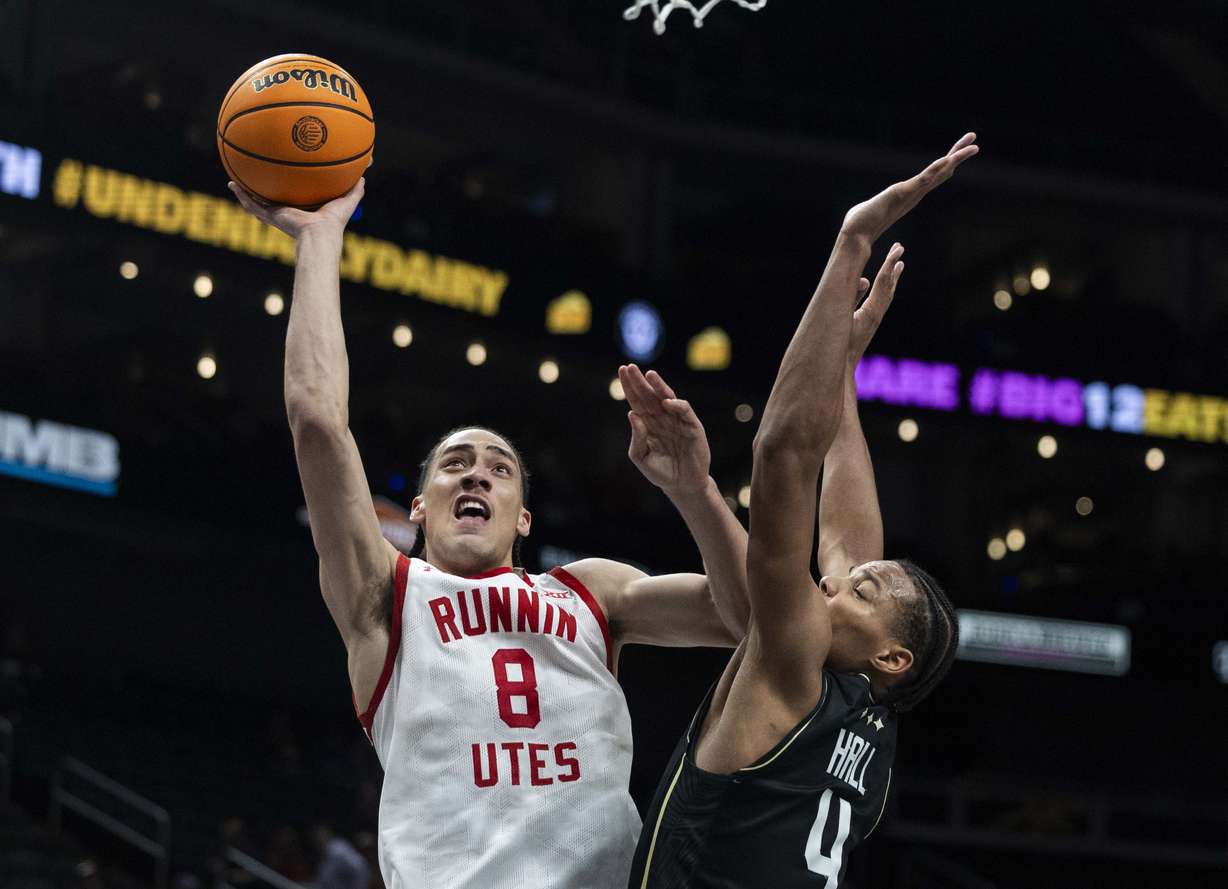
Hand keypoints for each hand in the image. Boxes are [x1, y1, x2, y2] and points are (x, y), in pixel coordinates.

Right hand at [228, 176, 365, 239]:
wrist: (320, 234)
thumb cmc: (335, 222)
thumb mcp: (347, 200)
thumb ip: (355, 189)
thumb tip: (364, 175)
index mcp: (303, 211)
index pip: (293, 200)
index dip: (288, 191)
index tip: (283, 181)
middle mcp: (288, 213)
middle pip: (272, 201)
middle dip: (263, 191)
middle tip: (255, 179)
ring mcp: (277, 215)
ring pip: (256, 203)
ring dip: (245, 193)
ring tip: (234, 182)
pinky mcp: (271, 217)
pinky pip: (252, 205)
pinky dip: (241, 196)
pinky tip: (232, 185)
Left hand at [620, 364, 711, 498]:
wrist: (682, 485)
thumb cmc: (661, 471)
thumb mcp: (641, 457)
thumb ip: (637, 437)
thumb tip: (631, 414)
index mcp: (648, 424)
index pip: (636, 401)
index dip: (629, 386)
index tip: (622, 371)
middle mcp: (662, 418)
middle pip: (649, 396)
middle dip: (640, 381)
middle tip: (630, 367)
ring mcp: (677, 421)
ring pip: (667, 398)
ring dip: (659, 386)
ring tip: (649, 375)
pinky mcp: (692, 427)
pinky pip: (684, 412)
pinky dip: (677, 405)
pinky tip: (666, 401)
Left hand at [841, 133, 977, 244]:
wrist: (854, 234)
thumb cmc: (862, 222)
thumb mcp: (878, 204)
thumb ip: (881, 202)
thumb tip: (874, 206)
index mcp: (911, 193)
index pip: (934, 174)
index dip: (948, 161)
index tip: (962, 149)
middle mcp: (915, 193)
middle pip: (942, 171)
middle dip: (958, 154)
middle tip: (974, 139)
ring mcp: (910, 194)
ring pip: (938, 174)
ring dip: (954, 159)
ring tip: (972, 147)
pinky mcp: (902, 194)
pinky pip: (922, 180)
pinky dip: (935, 169)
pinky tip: (947, 159)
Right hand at [849, 242, 905, 366]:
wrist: (842, 368)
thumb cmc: (839, 345)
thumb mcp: (842, 320)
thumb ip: (851, 298)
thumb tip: (863, 281)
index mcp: (871, 312)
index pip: (882, 283)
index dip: (889, 265)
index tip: (897, 249)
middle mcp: (877, 315)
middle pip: (888, 286)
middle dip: (893, 266)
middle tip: (899, 248)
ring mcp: (875, 320)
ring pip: (887, 294)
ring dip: (892, 277)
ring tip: (898, 263)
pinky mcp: (870, 324)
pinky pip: (882, 302)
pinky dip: (885, 289)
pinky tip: (884, 286)